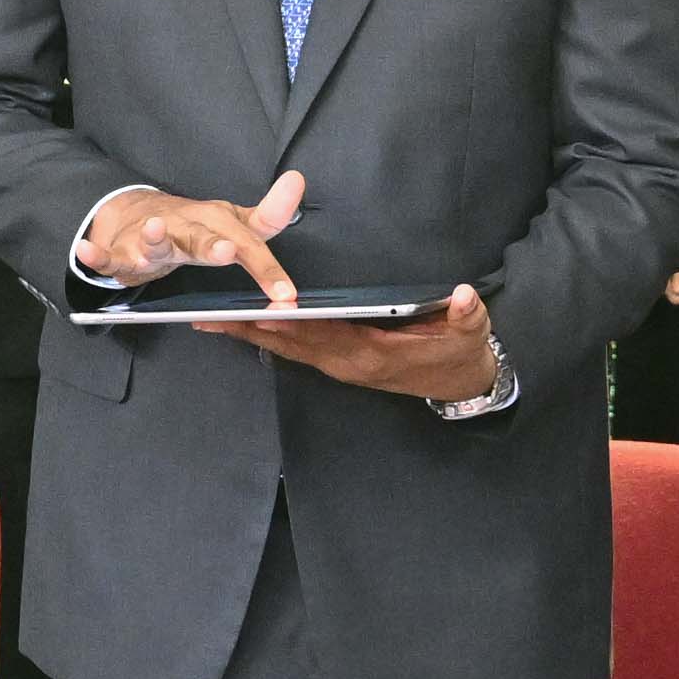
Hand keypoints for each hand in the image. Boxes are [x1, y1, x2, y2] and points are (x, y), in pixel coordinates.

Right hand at [77, 169, 302, 297]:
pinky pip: (108, 255)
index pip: (247, 240)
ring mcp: (151, 238)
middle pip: (200, 238)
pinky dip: (96, 254)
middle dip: (211, 246)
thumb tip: (299, 182)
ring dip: (152, 237)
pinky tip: (87, 250)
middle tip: (227, 252)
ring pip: (153, 241)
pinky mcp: (121, 251)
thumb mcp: (236, 223)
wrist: (141, 217)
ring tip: (152, 232)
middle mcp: (185, 227)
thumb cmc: (196, 227)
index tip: (286, 293)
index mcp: (216, 224)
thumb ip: (270, 215)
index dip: (266, 266)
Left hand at [217, 279, 501, 407]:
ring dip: (247, 336)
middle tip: (207, 317)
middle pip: (292, 346)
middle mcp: (348, 364)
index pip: (328, 337)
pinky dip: (263, 338)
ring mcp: (339, 366)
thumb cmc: (459, 351)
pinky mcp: (336, 362)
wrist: (460, 381)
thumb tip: (465, 296)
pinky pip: (292, 351)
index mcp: (374, 354)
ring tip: (208, 320)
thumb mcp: (470, 331)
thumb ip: (467, 314)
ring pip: (286, 350)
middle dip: (250, 331)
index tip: (261, 314)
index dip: (295, 326)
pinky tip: (239, 325)